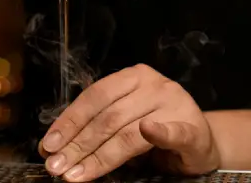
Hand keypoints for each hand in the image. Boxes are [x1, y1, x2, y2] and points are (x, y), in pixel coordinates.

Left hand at [39, 64, 220, 181]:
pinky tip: (147, 133)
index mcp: (134, 77)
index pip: (94, 96)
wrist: (202, 140)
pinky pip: (173, 131)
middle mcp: (154, 85)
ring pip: (129, 131)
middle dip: (78, 145)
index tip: (48, 145)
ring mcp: (175, 104)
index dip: (69, 121)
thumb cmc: (158, 129)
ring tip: (76, 174)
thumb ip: (96, 126)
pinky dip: (160, 133)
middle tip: (57, 166)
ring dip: (99, 156)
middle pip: (108, 116)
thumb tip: (54, 146)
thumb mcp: (125, 121)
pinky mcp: (193, 128)